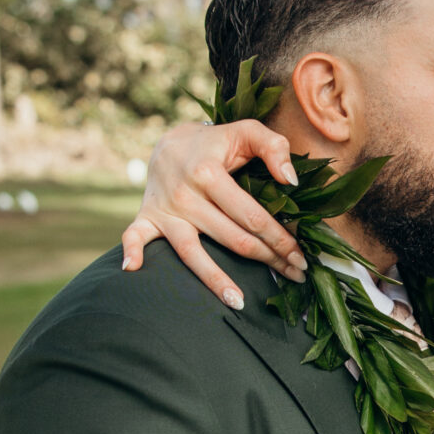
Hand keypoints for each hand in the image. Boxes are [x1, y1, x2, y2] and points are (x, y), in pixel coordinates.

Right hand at [121, 119, 307, 309]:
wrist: (170, 143)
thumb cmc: (216, 143)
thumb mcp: (246, 131)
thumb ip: (274, 147)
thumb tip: (291, 181)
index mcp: (209, 173)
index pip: (252, 216)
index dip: (281, 239)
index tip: (301, 257)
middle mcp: (186, 195)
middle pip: (232, 238)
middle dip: (268, 260)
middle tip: (294, 275)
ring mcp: (165, 209)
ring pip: (193, 253)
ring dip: (216, 280)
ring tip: (239, 302)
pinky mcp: (148, 217)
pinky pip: (135, 236)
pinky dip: (132, 251)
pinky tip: (132, 270)